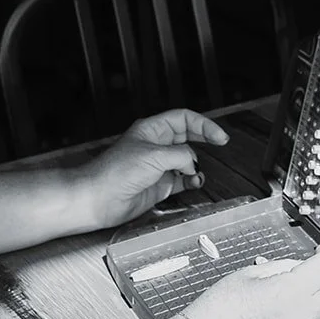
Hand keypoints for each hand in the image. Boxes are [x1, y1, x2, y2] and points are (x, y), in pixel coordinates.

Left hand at [77, 109, 229, 228]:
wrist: (98, 199)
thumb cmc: (114, 173)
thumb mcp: (155, 156)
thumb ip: (181, 156)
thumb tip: (193, 163)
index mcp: (152, 130)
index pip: (184, 119)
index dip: (203, 125)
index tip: (218, 135)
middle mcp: (156, 146)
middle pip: (187, 136)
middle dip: (205, 139)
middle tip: (220, 142)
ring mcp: (157, 166)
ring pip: (186, 160)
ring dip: (196, 166)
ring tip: (196, 172)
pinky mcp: (158, 186)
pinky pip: (182, 181)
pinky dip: (191, 182)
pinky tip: (193, 183)